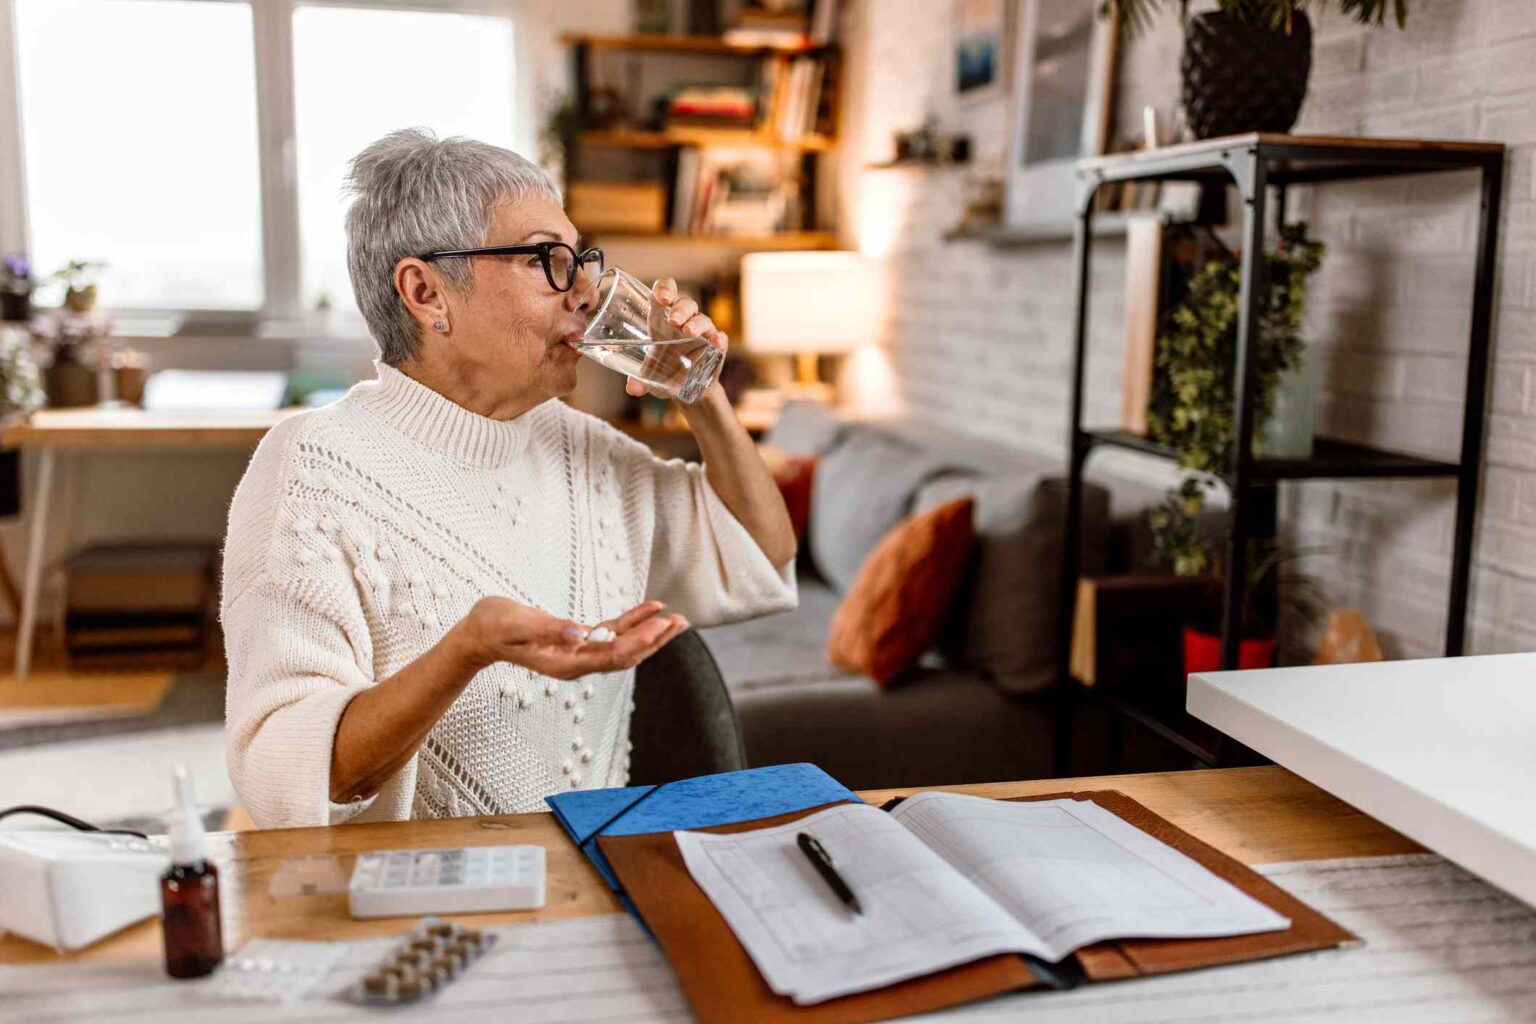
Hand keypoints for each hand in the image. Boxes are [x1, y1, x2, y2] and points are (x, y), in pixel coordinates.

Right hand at [448, 598, 688, 679]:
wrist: (477, 632)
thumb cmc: (492, 626)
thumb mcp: (515, 624)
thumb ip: (546, 628)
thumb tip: (578, 633)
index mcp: (564, 664)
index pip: (611, 656)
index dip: (639, 641)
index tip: (661, 623)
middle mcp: (575, 663)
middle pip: (624, 655)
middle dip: (654, 640)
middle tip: (681, 621)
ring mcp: (578, 653)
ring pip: (623, 645)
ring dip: (650, 633)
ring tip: (677, 618)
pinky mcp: (576, 640)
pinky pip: (611, 633)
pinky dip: (631, 621)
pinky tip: (649, 609)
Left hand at [627, 277, 728, 397]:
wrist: (686, 388)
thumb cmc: (664, 370)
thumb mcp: (649, 375)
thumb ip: (638, 380)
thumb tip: (632, 389)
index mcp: (662, 319)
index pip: (665, 292)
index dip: (664, 289)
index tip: (662, 298)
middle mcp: (683, 321)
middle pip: (685, 303)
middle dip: (680, 309)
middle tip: (674, 321)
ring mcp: (701, 332)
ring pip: (701, 319)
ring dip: (696, 323)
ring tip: (689, 332)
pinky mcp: (715, 346)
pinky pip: (720, 337)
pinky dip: (719, 338)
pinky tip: (716, 341)